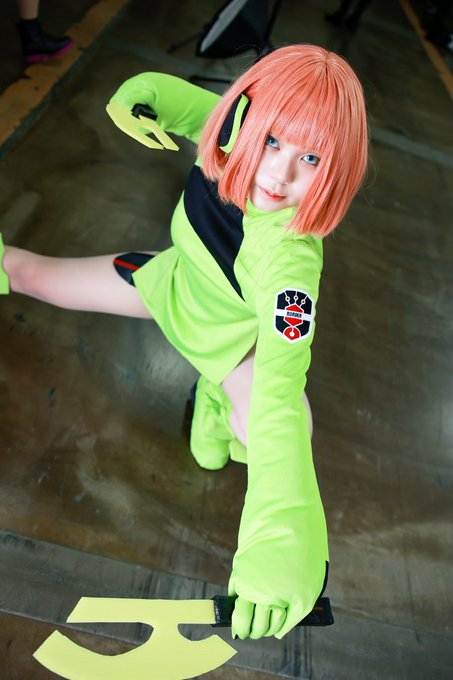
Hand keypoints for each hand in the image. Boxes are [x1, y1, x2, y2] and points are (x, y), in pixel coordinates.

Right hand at [228, 501, 328, 639]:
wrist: (288, 509)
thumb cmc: (305, 535)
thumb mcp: (312, 567)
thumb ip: (299, 587)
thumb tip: (283, 602)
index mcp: (303, 597)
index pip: (285, 623)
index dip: (279, 627)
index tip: (274, 630)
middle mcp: (280, 597)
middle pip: (264, 626)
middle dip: (260, 630)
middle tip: (254, 631)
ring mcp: (258, 586)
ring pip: (246, 618)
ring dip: (243, 626)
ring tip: (242, 629)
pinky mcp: (242, 574)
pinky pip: (235, 595)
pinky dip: (234, 603)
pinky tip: (234, 606)